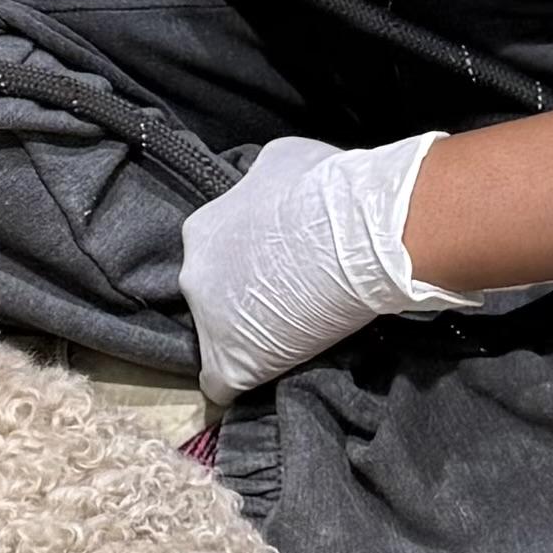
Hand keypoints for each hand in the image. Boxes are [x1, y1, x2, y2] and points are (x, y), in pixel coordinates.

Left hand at [178, 132, 552, 405]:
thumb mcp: (280, 167)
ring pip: (219, 339)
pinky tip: (267, 378)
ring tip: (290, 337)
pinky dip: (245, 382)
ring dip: (249, 338)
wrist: (359, 235)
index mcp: (202, 230)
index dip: (247, 263)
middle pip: (212, 296)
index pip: (215, 254)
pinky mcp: (232, 363)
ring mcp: (209, 322)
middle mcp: (194, 275)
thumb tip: (270, 198)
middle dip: (244, 298)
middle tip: (289, 298)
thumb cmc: (327, 191)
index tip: (278, 267)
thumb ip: (260, 190)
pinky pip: (225, 385)